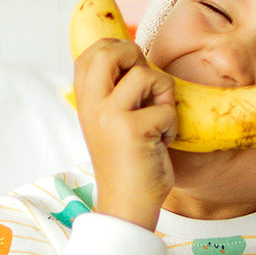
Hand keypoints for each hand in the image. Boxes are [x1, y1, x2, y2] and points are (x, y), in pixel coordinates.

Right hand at [74, 38, 177, 231]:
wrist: (126, 205)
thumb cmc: (127, 163)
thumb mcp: (111, 121)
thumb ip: (115, 91)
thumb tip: (134, 54)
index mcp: (84, 101)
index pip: (92, 51)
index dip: (119, 49)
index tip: (133, 72)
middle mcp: (92, 104)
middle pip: (111, 50)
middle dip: (138, 57)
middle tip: (148, 87)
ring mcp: (110, 115)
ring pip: (147, 75)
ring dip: (163, 98)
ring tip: (156, 123)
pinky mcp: (133, 129)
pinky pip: (166, 108)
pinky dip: (171, 126)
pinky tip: (159, 144)